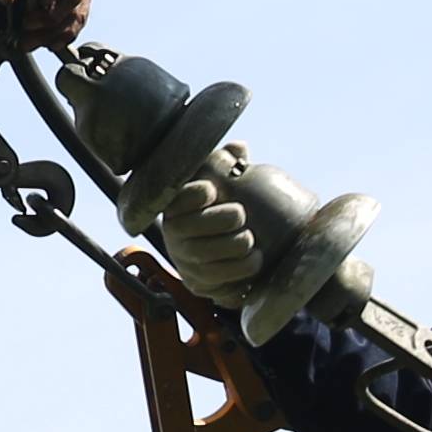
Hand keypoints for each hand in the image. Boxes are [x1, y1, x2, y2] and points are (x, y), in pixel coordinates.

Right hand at [149, 171, 269, 305]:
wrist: (236, 250)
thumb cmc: (230, 207)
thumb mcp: (229, 183)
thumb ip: (230, 163)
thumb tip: (239, 149)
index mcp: (178, 205)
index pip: (175, 198)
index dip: (191, 194)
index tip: (212, 190)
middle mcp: (175, 233)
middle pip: (187, 228)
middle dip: (217, 220)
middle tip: (240, 214)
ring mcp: (185, 260)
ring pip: (202, 255)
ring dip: (231, 246)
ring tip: (250, 239)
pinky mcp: (199, 283)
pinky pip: (215, 280)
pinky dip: (238, 270)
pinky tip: (255, 259)